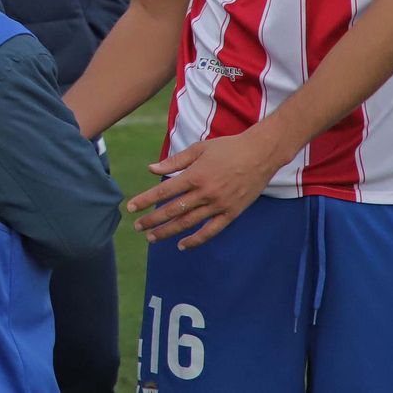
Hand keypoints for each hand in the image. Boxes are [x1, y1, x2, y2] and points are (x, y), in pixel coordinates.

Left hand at [126, 130, 281, 249]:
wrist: (261, 154)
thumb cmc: (228, 148)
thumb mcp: (199, 149)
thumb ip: (174, 161)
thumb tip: (151, 169)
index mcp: (195, 175)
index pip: (164, 191)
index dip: (146, 200)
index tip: (131, 208)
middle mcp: (205, 193)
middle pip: (173, 210)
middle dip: (153, 220)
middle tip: (137, 227)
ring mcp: (219, 205)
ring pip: (189, 223)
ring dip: (169, 231)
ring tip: (152, 238)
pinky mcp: (232, 213)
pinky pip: (211, 231)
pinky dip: (196, 239)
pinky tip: (182, 245)